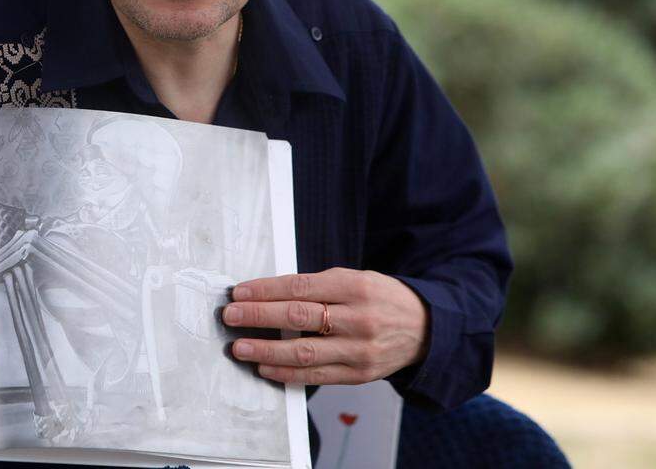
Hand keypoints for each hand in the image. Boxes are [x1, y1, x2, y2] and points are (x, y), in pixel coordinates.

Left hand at [223, 267, 428, 384]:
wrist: (425, 328)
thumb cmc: (380, 298)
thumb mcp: (354, 279)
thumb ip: (316, 287)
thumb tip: (267, 295)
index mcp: (354, 287)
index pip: (300, 287)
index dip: (265, 290)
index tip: (239, 293)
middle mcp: (357, 318)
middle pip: (298, 317)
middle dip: (259, 317)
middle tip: (230, 316)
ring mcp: (358, 349)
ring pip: (303, 352)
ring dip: (266, 351)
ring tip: (240, 347)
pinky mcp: (358, 374)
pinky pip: (316, 376)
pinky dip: (287, 374)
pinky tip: (265, 369)